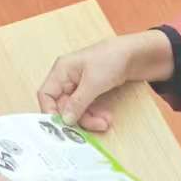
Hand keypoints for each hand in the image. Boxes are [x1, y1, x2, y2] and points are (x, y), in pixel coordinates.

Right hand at [36, 30, 171, 130]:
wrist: (134, 55)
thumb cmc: (111, 58)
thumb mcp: (93, 82)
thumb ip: (77, 102)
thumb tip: (65, 119)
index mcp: (61, 70)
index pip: (46, 94)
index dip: (50, 111)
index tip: (61, 125)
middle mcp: (67, 78)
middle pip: (63, 106)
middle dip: (79, 117)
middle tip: (95, 124)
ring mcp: (78, 85)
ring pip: (76, 110)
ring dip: (90, 118)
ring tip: (105, 121)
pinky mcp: (89, 91)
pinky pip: (86, 108)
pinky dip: (95, 114)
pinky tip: (106, 117)